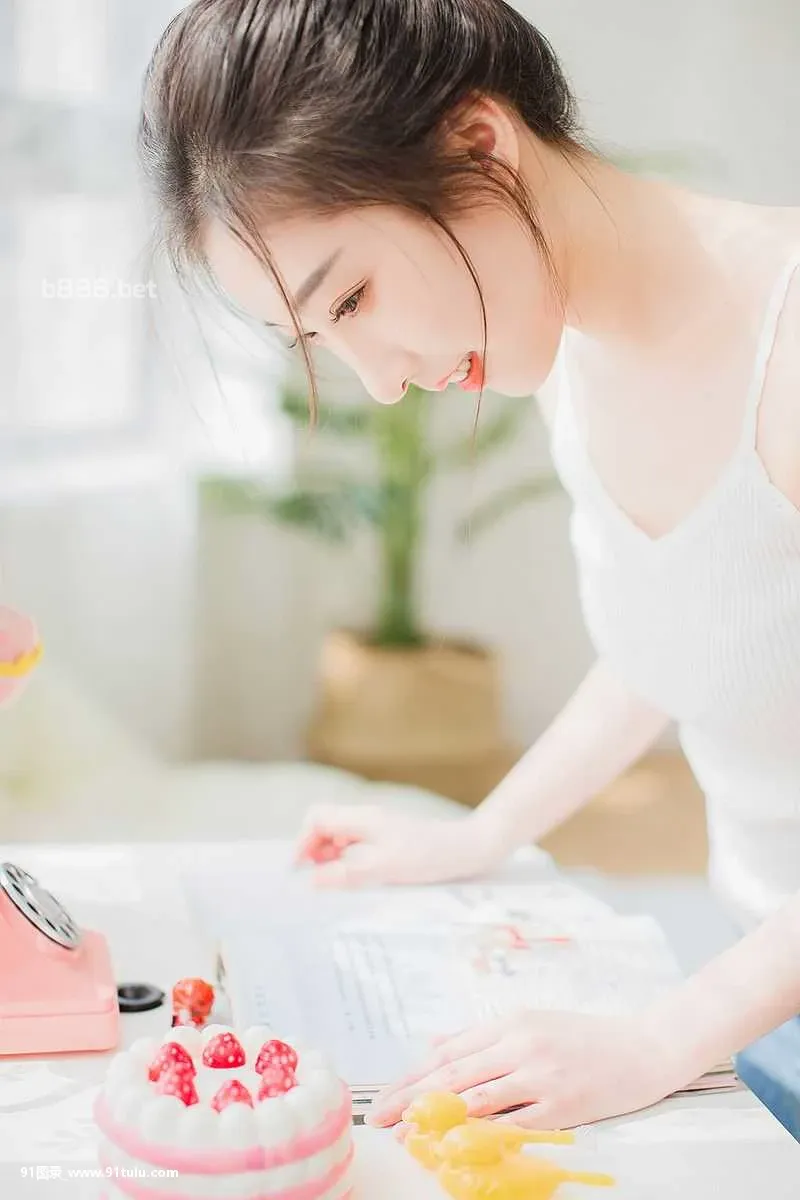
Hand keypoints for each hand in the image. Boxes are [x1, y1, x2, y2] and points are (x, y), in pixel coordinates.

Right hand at [294, 804, 505, 887]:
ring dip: (333, 859)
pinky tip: (361, 880)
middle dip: (315, 852)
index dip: (302, 842)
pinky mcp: (390, 840)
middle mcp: (367, 819)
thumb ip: (347, 874)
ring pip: (341, 838)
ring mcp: (379, 828)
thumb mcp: (385, 868)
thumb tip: (313, 880)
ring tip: (339, 884)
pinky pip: (358, 847)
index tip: (301, 871)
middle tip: (320, 881)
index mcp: (362, 818)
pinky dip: (351, 862)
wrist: (470, 849)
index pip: (316, 818)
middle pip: (325, 826)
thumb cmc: (429, 856)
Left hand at [367, 1009, 685, 1130]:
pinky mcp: (563, 1106)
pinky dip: (483, 1137)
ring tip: (409, 1137)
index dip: (412, 1077)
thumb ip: (482, 1035)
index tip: (384, 1098)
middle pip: (454, 1075)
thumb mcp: (531, 1021)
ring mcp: (542, 1076)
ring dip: (439, 1120)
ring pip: (478, 1100)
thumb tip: (435, 1044)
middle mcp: (521, 1045)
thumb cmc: (585, 1036)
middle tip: (380, 1119)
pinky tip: (459, 1148)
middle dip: (412, 1099)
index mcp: (510, 1023)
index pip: (449, 1053)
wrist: (645, 1046)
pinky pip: (515, 1126)